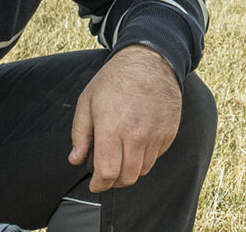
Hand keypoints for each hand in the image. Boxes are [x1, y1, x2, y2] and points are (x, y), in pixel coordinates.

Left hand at [68, 45, 181, 192]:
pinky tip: (137, 141)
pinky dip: (145, 157)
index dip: (99, 184)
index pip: (108, 173)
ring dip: (130, 169)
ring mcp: (156, 135)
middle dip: (114, 181)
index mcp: (112, 128)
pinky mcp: (169, 133)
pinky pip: (156, 157)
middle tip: (107, 173)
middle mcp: (136, 135)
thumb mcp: (87, 101)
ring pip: (143, 170)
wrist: (149, 61)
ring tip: (122, 153)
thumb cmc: (115, 79)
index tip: (96, 184)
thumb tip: (76, 159)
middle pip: (127, 178)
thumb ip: (80, 134)